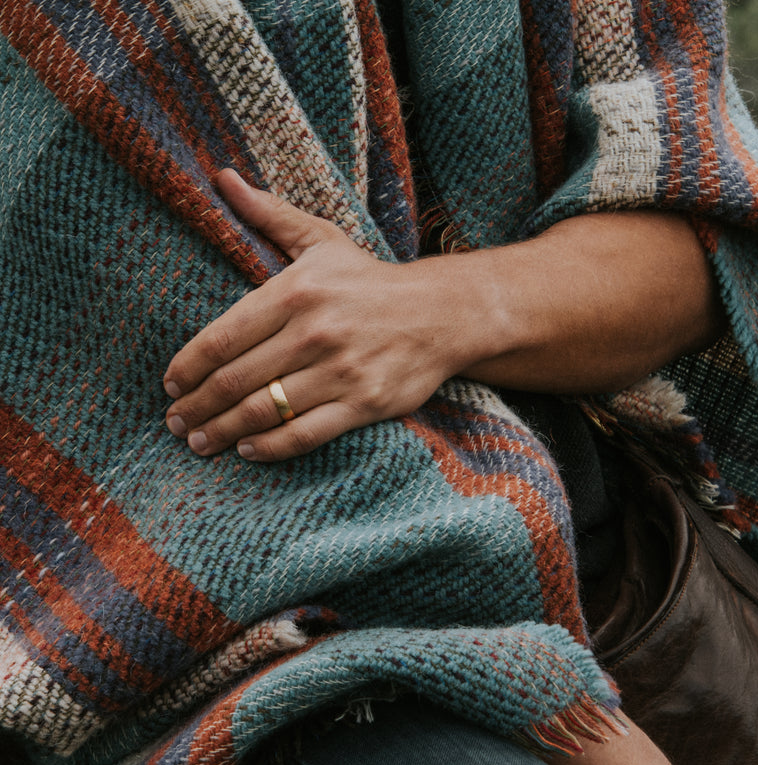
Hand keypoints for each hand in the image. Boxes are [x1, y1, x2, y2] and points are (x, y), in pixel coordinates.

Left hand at [163, 169, 463, 460]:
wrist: (444, 313)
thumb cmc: (373, 279)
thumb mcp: (322, 240)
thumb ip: (269, 214)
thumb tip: (221, 177)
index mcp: (295, 292)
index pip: (222, 337)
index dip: (189, 367)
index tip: (170, 385)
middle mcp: (314, 333)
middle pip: (236, 380)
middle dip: (197, 406)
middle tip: (175, 422)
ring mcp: (340, 371)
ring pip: (265, 410)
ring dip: (223, 431)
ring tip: (200, 441)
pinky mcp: (364, 403)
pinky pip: (305, 433)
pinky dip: (270, 446)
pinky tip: (248, 450)